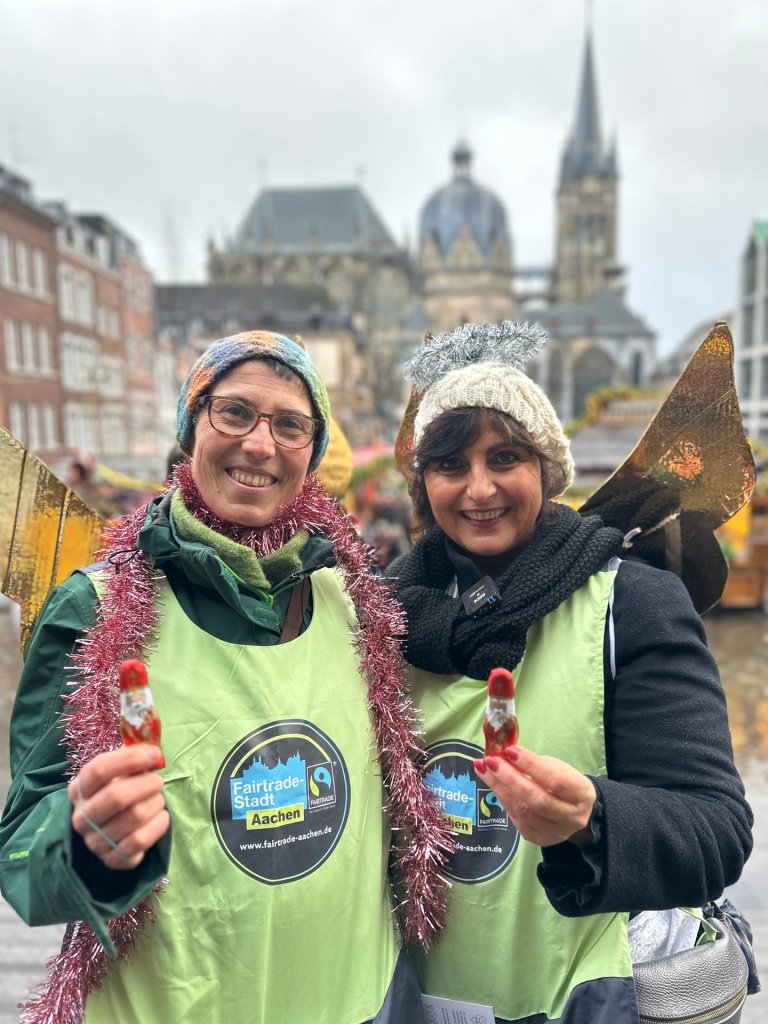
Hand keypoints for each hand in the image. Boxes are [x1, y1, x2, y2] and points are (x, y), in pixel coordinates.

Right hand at [68, 746, 168, 870]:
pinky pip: (140, 841)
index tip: (155, 754)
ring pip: (134, 817)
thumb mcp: (116, 774)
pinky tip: (161, 817)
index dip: (130, 759)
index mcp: (79, 789)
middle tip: (158, 782)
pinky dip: (158, 825)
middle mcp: (81, 817)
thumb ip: (131, 758)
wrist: (107, 830)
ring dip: (155, 803)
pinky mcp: (111, 858)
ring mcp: (94, 840)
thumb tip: (153, 750)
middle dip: (147, 784)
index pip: (99, 770)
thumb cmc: (115, 792)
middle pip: (117, 796)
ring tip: (158, 799)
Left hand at [474, 745, 596, 847]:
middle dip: (510, 778)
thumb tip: (504, 754)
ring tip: (484, 769)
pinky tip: (493, 784)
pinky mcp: (539, 838)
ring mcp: (555, 832)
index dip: (531, 765)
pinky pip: (516, 819)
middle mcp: (572, 817)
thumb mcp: (557, 768)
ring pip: (523, 811)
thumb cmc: (564, 782)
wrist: (574, 811)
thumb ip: (534, 764)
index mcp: (582, 794)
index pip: (556, 780)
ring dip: (499, 788)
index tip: (510, 750)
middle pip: (538, 799)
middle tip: (491, 761)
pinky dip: (502, 799)